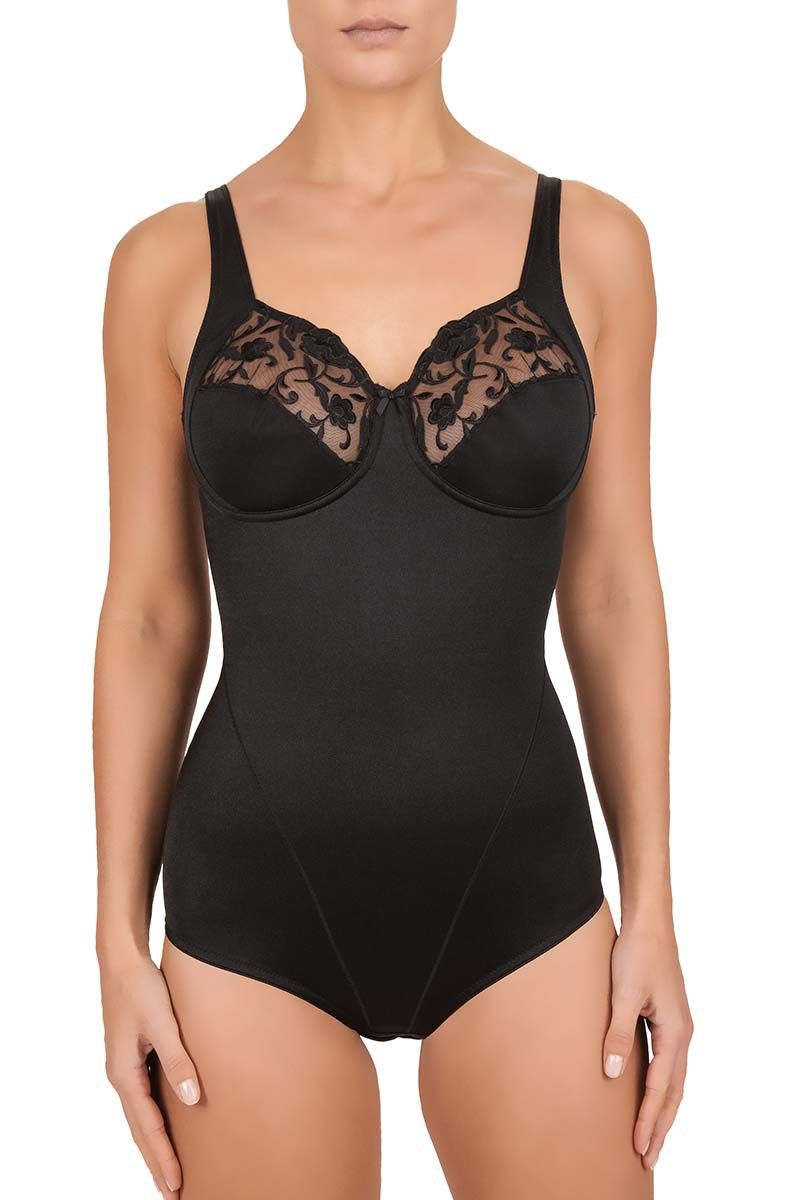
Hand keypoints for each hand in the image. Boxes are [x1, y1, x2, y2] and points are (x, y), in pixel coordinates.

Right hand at [100, 952, 199, 1195]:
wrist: (122, 958)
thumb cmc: (140, 986)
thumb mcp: (163, 1021)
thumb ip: (178, 1058)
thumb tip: (191, 1098)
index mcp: (123, 1073)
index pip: (147, 1126)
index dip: (162, 1157)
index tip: (176, 1184)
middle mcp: (122, 1075)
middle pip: (140, 1129)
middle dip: (156, 1161)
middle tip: (173, 1193)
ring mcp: (127, 1066)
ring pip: (142, 1115)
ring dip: (156, 1142)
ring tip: (171, 1169)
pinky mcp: (135, 1054)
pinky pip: (146, 1097)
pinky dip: (157, 1117)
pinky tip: (171, 1124)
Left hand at [602, 920, 692, 1169]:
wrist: (648, 922)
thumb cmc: (637, 952)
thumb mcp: (623, 993)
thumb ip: (618, 1034)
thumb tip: (613, 1074)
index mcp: (676, 1032)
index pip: (663, 1088)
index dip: (648, 1120)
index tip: (638, 1148)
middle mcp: (681, 1033)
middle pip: (674, 1093)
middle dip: (661, 1127)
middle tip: (647, 1160)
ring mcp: (676, 1027)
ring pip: (673, 1080)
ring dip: (662, 1110)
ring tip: (648, 1138)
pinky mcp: (666, 1019)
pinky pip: (666, 1064)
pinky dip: (660, 1087)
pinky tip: (646, 1096)